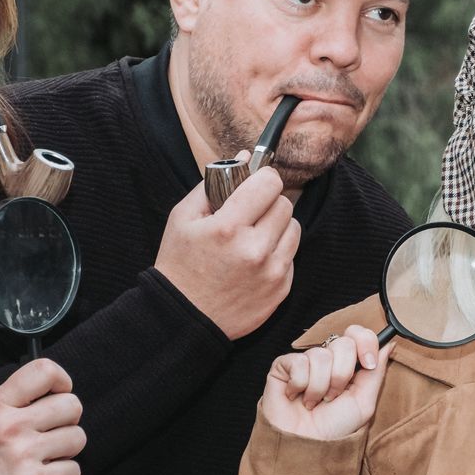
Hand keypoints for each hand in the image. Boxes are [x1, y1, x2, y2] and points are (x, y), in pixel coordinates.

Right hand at [0, 358, 85, 474]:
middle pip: (71, 405)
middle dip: (68, 421)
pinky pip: (74, 470)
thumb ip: (15, 401)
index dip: (62, 381)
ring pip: (78, 437)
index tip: (60, 393)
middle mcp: (9, 426)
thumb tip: (55, 387)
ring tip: (45, 457)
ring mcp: (23, 454)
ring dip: (67, 450)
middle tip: (50, 434)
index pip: (43, 371)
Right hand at [155, 159, 300, 339]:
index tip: (255, 184)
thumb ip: (213, 183)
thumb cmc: (180, 265)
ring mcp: (272, 272)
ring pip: (294, 228)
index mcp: (228, 228)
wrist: (183, 318)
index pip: (269, 183)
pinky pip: (292, 256)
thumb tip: (244, 157)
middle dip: (268, 203)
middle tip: (250, 213)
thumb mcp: (183, 217)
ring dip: (277, 227)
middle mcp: (254, 250)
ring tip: (254, 236)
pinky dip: (277, 252)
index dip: (262, 179)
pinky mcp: (281, 289)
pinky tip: (255, 260)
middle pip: (284, 204)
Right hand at [260, 325, 392, 441]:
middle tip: (333, 397)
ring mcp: (305, 361)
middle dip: (342, 375)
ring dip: (320, 386)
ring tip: (315, 402)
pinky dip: (301, 385)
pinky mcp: (283, 366)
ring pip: (320, 355)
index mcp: (348, 365)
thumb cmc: (334, 428)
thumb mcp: (364, 402)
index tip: (368, 364)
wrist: (307, 446)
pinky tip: (297, 397)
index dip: (365, 343)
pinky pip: (299, 362)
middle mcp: (327, 360)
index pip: (358, 334)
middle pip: (343, 343)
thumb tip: (388, 343)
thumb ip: (376, 372)